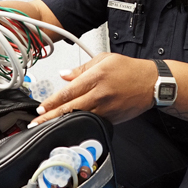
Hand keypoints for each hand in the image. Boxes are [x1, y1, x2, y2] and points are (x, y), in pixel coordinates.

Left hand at [31, 53, 156, 125]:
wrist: (152, 83)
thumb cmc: (129, 70)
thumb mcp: (104, 60)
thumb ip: (81, 69)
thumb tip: (64, 75)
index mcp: (96, 77)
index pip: (68, 92)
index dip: (52, 102)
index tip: (40, 108)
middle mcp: (100, 95)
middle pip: (70, 108)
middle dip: (50, 117)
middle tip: (36, 123)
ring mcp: (106, 109)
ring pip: (79, 118)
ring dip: (62, 123)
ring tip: (48, 127)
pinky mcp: (112, 119)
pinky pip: (92, 123)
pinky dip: (80, 125)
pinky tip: (69, 127)